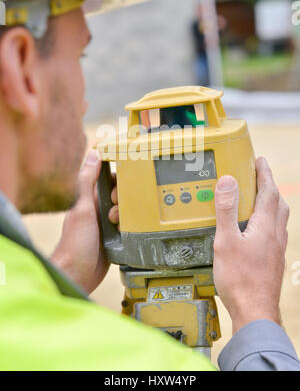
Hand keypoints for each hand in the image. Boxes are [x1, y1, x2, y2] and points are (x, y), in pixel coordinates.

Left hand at [51, 149, 118, 294]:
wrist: (77, 276)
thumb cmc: (74, 244)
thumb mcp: (82, 209)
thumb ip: (87, 182)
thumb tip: (93, 154)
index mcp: (90, 199)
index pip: (110, 180)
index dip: (119, 179)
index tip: (126, 182)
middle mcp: (99, 210)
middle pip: (121, 195)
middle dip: (126, 200)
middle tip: (118, 210)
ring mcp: (107, 225)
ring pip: (127, 211)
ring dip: (129, 216)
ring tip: (119, 225)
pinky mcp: (115, 239)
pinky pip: (129, 227)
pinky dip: (132, 228)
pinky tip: (132, 232)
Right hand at [213, 157, 288, 334]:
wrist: (255, 311)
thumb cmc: (240, 280)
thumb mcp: (226, 241)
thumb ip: (226, 210)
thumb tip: (229, 182)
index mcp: (264, 227)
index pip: (268, 192)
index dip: (264, 174)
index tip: (260, 161)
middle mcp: (275, 235)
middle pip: (278, 203)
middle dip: (270, 185)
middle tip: (260, 176)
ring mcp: (276, 249)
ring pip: (279, 218)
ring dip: (272, 202)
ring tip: (259, 198)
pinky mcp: (273, 260)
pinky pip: (275, 232)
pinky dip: (269, 220)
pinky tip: (259, 229)